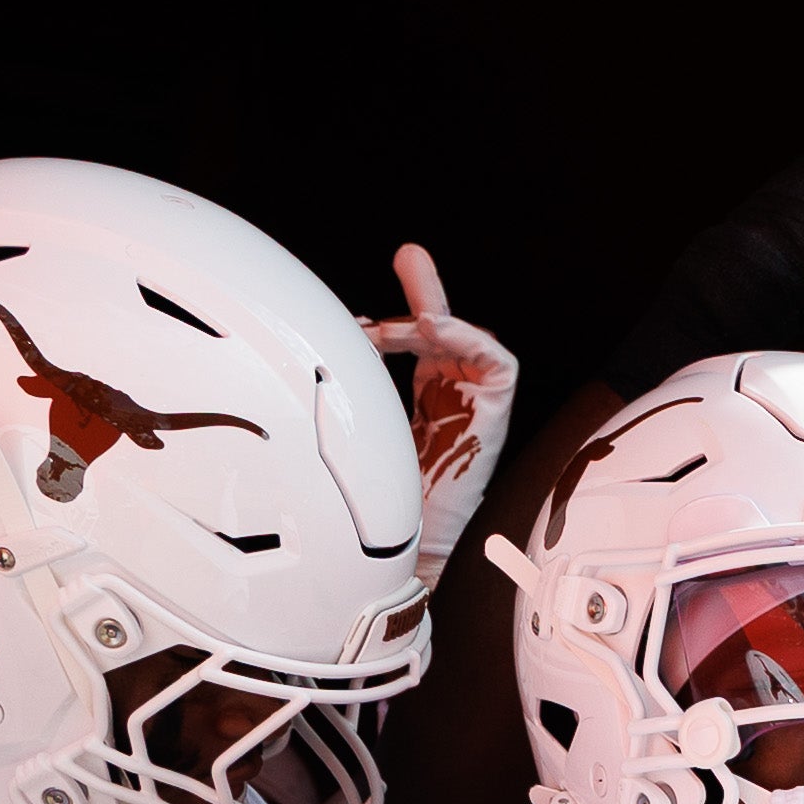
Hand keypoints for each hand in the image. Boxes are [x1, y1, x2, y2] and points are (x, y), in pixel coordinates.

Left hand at [365, 243, 520, 591]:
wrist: (407, 548)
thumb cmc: (378, 504)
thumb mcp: (351, 433)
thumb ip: (343, 392)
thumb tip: (307, 358)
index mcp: (422, 403)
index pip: (412, 347)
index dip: (391, 324)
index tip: (356, 318)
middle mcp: (450, 400)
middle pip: (441, 333)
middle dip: (424, 292)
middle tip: (407, 256)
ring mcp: (473, 406)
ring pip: (467, 339)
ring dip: (436, 316)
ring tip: (407, 312)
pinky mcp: (494, 413)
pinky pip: (496, 361)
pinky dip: (468, 338)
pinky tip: (433, 330)